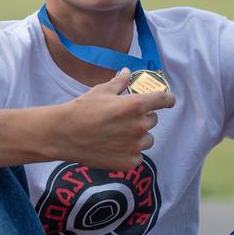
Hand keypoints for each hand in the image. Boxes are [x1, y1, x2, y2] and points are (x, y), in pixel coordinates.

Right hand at [49, 69, 175, 171]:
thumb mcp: (102, 91)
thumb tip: (127, 72)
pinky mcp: (128, 162)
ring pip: (147, 139)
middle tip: (124, 119)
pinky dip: (130, 152)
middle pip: (152, 120)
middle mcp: (139, 126)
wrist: (65, 134)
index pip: (163, 100)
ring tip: (119, 135)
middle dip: (142, 118)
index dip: (167, 99)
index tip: (168, 101)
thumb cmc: (82, 109)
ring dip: (138, 136)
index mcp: (136, 105)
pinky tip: (114, 148)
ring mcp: (135, 146)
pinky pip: (137, 156)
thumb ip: (119, 83)